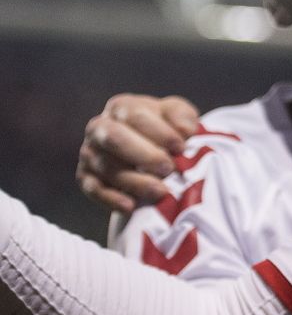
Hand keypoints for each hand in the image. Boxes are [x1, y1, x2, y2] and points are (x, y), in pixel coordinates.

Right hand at [76, 94, 200, 211]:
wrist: (150, 151)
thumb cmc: (166, 129)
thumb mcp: (178, 116)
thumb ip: (182, 117)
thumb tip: (184, 131)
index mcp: (121, 107)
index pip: (135, 116)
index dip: (159, 131)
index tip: (181, 147)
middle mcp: (99, 127)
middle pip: (114, 138)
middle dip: (143, 155)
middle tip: (168, 168)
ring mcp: (89, 153)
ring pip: (106, 167)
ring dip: (134, 181)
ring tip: (161, 191)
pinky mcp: (85, 177)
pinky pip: (93, 189)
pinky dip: (111, 199)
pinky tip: (131, 206)